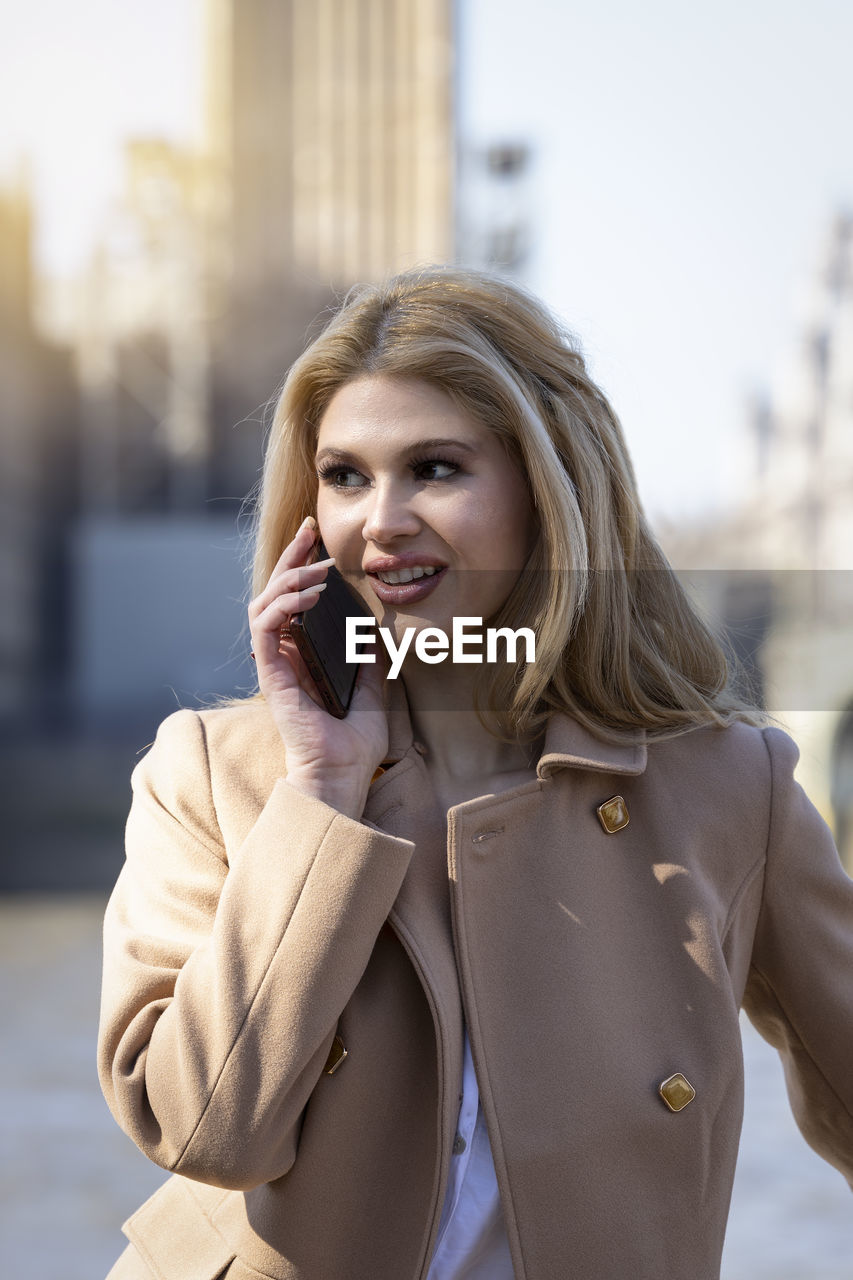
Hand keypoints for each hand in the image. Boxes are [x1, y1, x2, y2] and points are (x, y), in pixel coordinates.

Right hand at [247, 517, 388, 817]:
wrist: (344, 775)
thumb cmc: (355, 745)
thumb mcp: (373, 692)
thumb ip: (368, 661)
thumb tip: (376, 631)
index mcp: (302, 656)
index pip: (293, 600)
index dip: (301, 566)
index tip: (318, 542)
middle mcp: (283, 656)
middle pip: (274, 592)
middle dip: (291, 557)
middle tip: (309, 531)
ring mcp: (274, 664)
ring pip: (264, 603)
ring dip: (288, 577)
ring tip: (318, 569)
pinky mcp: (271, 674)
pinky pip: (265, 627)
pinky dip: (284, 604)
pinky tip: (311, 595)